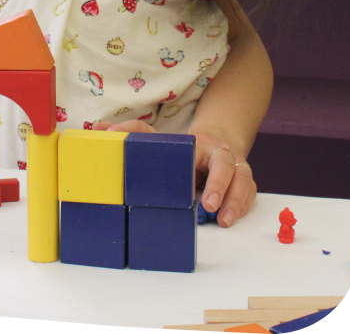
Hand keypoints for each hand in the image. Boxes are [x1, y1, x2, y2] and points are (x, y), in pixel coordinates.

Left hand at [94, 122, 255, 226]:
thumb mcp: (159, 138)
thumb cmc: (184, 146)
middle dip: (220, 185)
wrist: (217, 141)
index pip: (197, 153)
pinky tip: (233, 217)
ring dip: (236, 200)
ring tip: (224, 220)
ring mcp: (236, 166)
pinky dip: (244, 204)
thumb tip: (98, 128)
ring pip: (243, 180)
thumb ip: (132, 132)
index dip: (194, 168)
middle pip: (226, 165)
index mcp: (198, 143)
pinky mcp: (245, 180)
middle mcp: (220, 153)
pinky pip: (250, 192)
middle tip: (209, 205)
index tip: (188, 185)